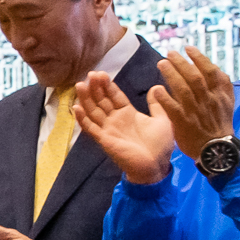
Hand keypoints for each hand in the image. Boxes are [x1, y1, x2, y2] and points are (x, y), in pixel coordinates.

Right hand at [73, 70, 174, 184]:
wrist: (156, 166)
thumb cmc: (160, 145)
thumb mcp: (163, 120)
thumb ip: (157, 104)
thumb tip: (156, 87)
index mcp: (128, 113)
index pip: (114, 96)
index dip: (107, 85)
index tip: (101, 73)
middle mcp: (115, 119)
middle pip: (101, 100)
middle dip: (95, 88)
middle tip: (90, 74)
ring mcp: (108, 129)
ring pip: (93, 111)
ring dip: (86, 99)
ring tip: (80, 85)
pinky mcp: (104, 139)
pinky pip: (91, 128)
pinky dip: (82, 118)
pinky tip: (76, 108)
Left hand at [148, 48, 236, 162]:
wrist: (217, 149)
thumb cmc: (221, 124)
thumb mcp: (228, 102)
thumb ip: (223, 85)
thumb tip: (214, 68)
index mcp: (220, 94)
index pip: (210, 71)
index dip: (199, 57)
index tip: (187, 48)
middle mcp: (209, 100)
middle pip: (195, 77)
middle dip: (182, 62)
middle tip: (169, 53)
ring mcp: (196, 111)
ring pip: (183, 89)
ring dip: (171, 74)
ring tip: (161, 63)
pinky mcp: (184, 122)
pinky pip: (173, 108)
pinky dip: (165, 98)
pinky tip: (156, 89)